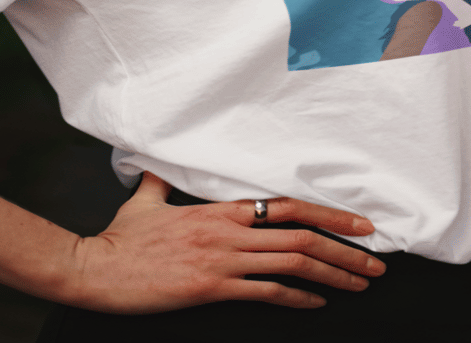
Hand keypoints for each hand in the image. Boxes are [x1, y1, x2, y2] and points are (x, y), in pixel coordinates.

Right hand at [62, 173, 385, 311]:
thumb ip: (161, 183)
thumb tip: (156, 167)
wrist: (94, 268)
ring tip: (358, 284)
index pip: (290, 204)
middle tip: (376, 261)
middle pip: (303, 234)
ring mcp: (222, 259)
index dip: (330, 214)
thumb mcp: (147, 201)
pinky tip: (317, 304)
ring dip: (332, 274)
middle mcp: (230, 229)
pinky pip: (265, 293)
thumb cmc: (122, 237)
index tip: (361, 224)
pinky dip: (297, 299)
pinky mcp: (210, 288)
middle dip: (346, 249)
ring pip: (292, 262)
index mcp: (223, 207)